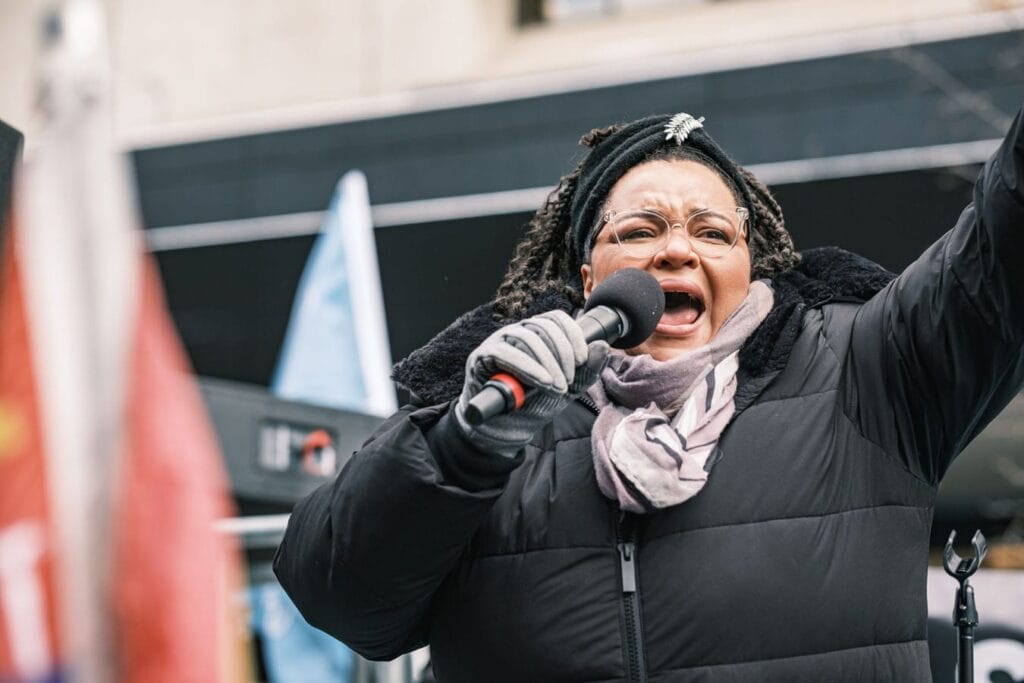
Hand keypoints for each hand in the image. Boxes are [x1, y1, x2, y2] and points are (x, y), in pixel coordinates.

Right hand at [454, 310, 608, 456]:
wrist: (506, 429)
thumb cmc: (534, 404)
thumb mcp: (567, 388)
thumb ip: (586, 370)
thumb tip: (603, 346)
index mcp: (536, 334)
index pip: (556, 319)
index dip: (573, 335)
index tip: (583, 359)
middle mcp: (516, 332)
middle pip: (544, 327)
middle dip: (562, 354)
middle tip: (569, 381)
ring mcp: (497, 341)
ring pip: (527, 338)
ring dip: (548, 363)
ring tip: (557, 388)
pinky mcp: (482, 356)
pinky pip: (505, 353)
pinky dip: (528, 367)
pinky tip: (543, 382)